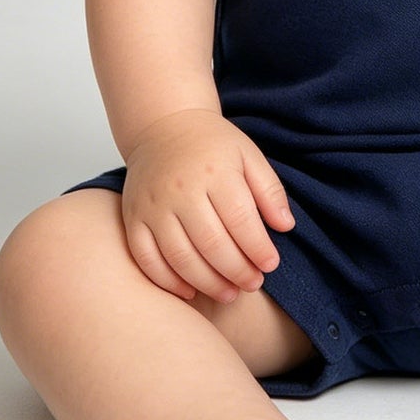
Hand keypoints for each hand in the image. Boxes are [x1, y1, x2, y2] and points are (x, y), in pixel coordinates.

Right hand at [121, 108, 295, 303]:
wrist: (164, 126)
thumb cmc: (212, 144)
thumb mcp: (248, 155)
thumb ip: (269, 190)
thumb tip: (286, 226)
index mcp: (214, 171)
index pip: (240, 219)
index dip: (258, 248)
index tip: (271, 265)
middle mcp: (181, 189)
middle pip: (211, 243)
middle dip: (237, 271)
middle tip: (253, 284)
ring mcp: (153, 206)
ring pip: (180, 257)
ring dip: (207, 283)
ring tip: (229, 293)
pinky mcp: (134, 218)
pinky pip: (147, 259)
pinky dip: (168, 282)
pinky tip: (190, 291)